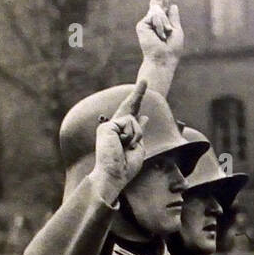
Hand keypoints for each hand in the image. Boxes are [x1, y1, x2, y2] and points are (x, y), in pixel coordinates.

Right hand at [90, 81, 147, 202]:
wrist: (113, 175)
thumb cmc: (125, 167)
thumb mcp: (138, 147)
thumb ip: (139, 131)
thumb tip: (144, 116)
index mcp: (119, 133)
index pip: (130, 115)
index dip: (137, 101)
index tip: (142, 90)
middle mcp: (112, 127)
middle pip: (128, 107)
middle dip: (138, 92)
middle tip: (146, 79)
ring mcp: (108, 126)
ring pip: (134, 121)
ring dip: (137, 136)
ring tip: (127, 148)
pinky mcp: (108, 126)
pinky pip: (130, 124)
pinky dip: (132, 136)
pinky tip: (123, 144)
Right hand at [136, 0, 182, 63]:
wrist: (163, 58)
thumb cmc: (172, 49)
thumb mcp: (177, 31)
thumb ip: (174, 18)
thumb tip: (173, 4)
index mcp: (164, 22)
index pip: (163, 4)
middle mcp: (154, 20)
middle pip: (156, 1)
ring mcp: (147, 22)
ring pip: (158, 12)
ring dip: (165, 25)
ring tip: (164, 36)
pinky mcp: (142, 25)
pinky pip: (154, 18)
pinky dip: (160, 25)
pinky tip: (159, 34)